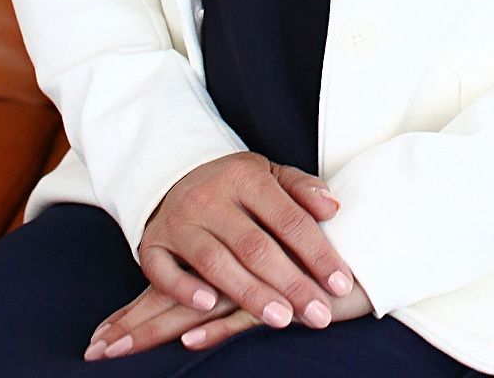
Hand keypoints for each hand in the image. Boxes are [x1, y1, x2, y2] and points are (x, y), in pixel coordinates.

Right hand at [86, 153, 357, 356]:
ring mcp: (179, 221)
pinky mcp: (152, 243)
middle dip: (290, 283)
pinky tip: (209, 305)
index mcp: (246, 177)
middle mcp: (211, 197)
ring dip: (249, 293)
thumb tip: (333, 208)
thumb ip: (302, 190)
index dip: (317, 252)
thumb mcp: (270, 175)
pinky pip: (163, 270)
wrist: (176, 175)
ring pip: (215, 262)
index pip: (288, 217)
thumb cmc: (236, 186)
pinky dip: (185, 288)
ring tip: (281, 319)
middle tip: (318, 314)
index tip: (341, 283)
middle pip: (255, 245)